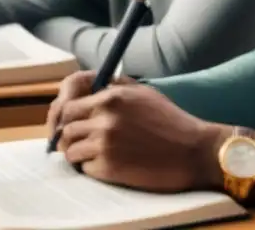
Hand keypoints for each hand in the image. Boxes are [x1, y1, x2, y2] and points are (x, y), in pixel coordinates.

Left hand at [51, 75, 227, 192]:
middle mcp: (105, 116)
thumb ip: (113, 87)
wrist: (194, 151)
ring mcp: (105, 142)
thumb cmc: (171, 122)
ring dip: (77, 153)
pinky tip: (107, 164)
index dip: (61, 112)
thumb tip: (87, 88)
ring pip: (69, 148)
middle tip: (75, 141)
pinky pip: (84, 167)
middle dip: (66, 135)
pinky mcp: (109, 166)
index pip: (68, 101)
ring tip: (93, 154)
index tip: (61, 121)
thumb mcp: (143, 93)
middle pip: (64, 126)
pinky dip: (90, 168)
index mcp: (112, 95)